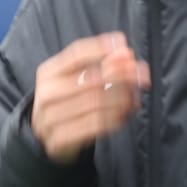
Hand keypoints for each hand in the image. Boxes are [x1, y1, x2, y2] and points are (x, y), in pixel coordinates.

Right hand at [32, 32, 149, 164]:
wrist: (46, 136)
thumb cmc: (67, 102)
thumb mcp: (74, 79)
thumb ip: (98, 64)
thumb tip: (125, 53)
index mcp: (48, 73)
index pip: (76, 54)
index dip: (101, 48)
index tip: (124, 47)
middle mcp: (47, 93)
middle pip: (90, 79)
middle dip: (121, 74)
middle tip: (140, 74)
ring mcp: (51, 117)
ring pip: (96, 103)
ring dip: (122, 98)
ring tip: (135, 96)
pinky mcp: (60, 139)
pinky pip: (95, 125)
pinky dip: (115, 118)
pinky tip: (125, 113)